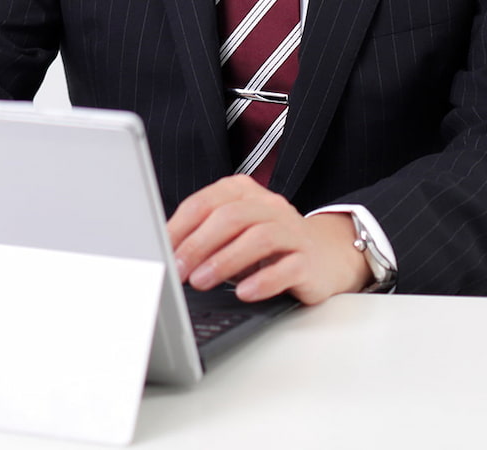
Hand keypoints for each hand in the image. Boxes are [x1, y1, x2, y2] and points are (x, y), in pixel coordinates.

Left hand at [166, 175, 370, 305]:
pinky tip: (244, 293)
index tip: (160, 249)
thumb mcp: (233, 235)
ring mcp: (292, 232)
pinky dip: (264, 280)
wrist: (325, 254)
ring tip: (201, 282)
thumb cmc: (267, 247)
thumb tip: (163, 254)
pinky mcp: (309, 261)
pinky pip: (288, 267)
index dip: (180, 226)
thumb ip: (203, 237)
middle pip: (231, 217)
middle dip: (198, 245)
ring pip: (259, 238)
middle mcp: (270, 206)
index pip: (207, 202)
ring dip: (225, 261)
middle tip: (178, 271)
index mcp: (244, 193)